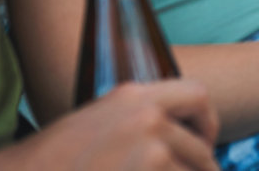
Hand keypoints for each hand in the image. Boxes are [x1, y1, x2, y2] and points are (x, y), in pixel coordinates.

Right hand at [23, 80, 219, 170]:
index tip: (203, 146)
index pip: (198, 95)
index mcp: (133, 96)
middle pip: (200, 147)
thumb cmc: (50, 164)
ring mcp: (150, 149)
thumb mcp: (95, 126)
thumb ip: (136, 126)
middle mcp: (147, 115)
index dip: (208, 124)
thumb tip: (171, 147)